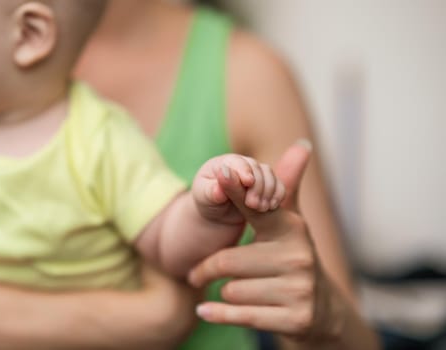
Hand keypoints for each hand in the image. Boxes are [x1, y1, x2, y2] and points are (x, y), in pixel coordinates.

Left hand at [188, 141, 344, 340]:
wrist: (322, 311)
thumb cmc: (292, 258)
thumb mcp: (289, 224)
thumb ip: (285, 188)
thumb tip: (302, 144)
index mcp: (292, 229)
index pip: (256, 208)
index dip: (236, 191)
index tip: (219, 173)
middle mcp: (299, 256)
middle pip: (227, 261)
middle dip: (206, 269)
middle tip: (196, 273)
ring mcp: (299, 289)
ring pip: (231, 290)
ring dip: (223, 293)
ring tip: (234, 291)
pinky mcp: (294, 319)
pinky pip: (238, 315)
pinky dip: (216, 315)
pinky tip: (204, 311)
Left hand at [192, 154, 284, 224]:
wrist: (217, 214)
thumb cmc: (206, 202)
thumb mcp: (204, 197)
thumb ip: (212, 190)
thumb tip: (220, 186)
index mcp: (224, 162)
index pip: (237, 162)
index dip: (244, 171)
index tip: (248, 182)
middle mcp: (242, 164)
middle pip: (256, 168)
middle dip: (257, 186)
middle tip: (253, 205)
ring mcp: (256, 174)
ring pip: (269, 175)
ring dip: (268, 192)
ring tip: (262, 208)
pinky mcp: (266, 186)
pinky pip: (278, 186)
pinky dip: (277, 195)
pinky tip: (272, 206)